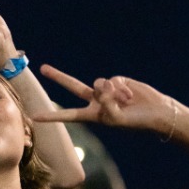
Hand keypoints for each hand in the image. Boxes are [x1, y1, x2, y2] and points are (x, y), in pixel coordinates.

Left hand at [32, 64, 172, 131]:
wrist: (154, 112)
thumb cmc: (134, 121)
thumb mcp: (116, 118)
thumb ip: (105, 104)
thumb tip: (101, 86)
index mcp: (91, 114)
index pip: (68, 115)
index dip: (52, 116)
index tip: (34, 117)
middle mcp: (95, 100)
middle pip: (73, 86)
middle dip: (58, 76)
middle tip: (42, 68)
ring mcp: (105, 89)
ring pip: (99, 84)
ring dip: (112, 93)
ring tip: (124, 102)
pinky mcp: (116, 81)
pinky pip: (112, 81)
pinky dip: (121, 89)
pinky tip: (130, 95)